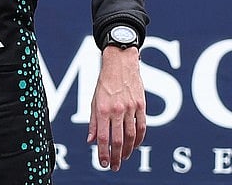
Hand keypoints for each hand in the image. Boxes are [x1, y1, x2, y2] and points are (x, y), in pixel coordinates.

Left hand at [87, 46, 145, 170]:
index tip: (103, 164)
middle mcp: (117, 110)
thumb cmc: (104, 83)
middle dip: (116, 156)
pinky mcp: (141, 105)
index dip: (103, 152)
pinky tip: (136, 146)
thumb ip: (92, 122)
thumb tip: (90, 141)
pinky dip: (139, 139)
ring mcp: (131, 108)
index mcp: (102, 109)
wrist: (120, 64)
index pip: (102, 136)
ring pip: (131, 135)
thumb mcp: (93, 101)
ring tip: (124, 158)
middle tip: (114, 167)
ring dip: (129, 150)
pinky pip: (142, 126)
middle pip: (118, 140)